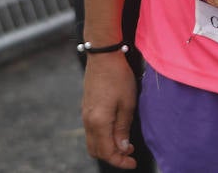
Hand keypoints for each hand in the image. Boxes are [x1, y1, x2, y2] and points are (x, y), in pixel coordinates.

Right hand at [81, 53, 137, 168]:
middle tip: (130, 152)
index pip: (107, 152)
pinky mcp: (86, 107)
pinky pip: (91, 130)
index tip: (133, 162)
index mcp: (98, 122)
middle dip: (113, 156)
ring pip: (93, 141)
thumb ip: (123, 128)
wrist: (103, 55)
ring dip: (107, 146)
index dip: (120, 161)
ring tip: (125, 142)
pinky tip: (116, 129)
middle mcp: (88, 121)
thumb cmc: (118, 77)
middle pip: (96, 151)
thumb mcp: (127, 103)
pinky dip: (102, 136)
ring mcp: (85, 114)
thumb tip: (122, 148)